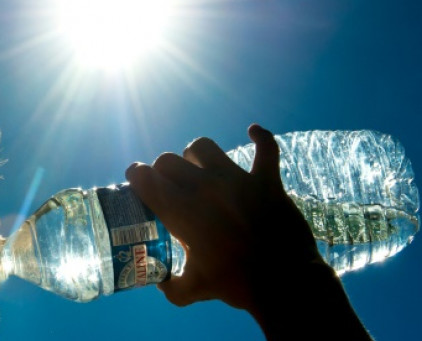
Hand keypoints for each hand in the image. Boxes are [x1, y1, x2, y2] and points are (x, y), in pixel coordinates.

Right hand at [126, 124, 323, 311]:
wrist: (284, 281)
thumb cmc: (236, 284)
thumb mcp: (194, 290)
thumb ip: (171, 286)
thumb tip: (159, 280)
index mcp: (181, 211)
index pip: (145, 177)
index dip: (136, 176)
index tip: (138, 181)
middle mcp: (203, 187)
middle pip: (169, 160)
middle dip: (163, 171)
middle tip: (169, 185)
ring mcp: (236, 180)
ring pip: (204, 147)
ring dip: (196, 156)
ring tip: (199, 169)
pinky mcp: (266, 180)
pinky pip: (266, 148)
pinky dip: (260, 137)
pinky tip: (254, 132)